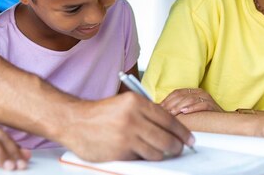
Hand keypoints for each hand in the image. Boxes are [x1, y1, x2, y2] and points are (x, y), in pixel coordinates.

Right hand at [58, 92, 194, 161]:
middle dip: (176, 147)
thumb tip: (170, 127)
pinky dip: (143, 159)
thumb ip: (146, 113)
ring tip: (159, 152)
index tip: (189, 139)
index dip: (183, 132)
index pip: (169, 120)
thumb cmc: (100, 113)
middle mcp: (133, 118)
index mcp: (136, 103)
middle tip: (178, 149)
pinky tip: (140, 154)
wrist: (74, 121)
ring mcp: (126, 137)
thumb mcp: (125, 104)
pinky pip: (140, 159)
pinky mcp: (119, 152)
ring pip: (156, 152)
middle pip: (167, 139)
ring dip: (161, 155)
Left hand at [160, 88, 223, 114]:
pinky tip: (185, 112)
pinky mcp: (212, 104)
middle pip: (181, 95)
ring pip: (190, 99)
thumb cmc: (204, 115)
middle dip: (171, 104)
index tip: (159, 108)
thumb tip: (161, 110)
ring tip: (172, 113)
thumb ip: (178, 107)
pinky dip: (192, 108)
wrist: (223, 120)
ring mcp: (206, 97)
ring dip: (179, 106)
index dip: (167, 100)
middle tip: (164, 112)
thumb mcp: (189, 109)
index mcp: (192, 91)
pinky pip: (201, 105)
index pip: (176, 92)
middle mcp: (199, 92)